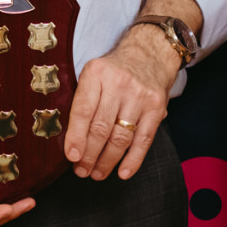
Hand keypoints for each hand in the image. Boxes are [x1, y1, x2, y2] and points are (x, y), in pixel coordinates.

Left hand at [64, 25, 178, 180]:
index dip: (76, 136)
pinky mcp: (157, 107)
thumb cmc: (114, 70)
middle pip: (101, 127)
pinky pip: (144, 139)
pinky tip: (122, 173)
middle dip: (90, 154)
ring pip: (121, 137)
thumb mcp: (93, 73)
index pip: (83, 110)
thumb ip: (82, 99)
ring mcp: (140, 96)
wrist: (150, 53)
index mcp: (96, 73)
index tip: (71, 156)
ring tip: (97, 173)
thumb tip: (69, 139)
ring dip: (108, 160)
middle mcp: (119, 83)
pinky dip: (133, 160)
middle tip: (81, 170)